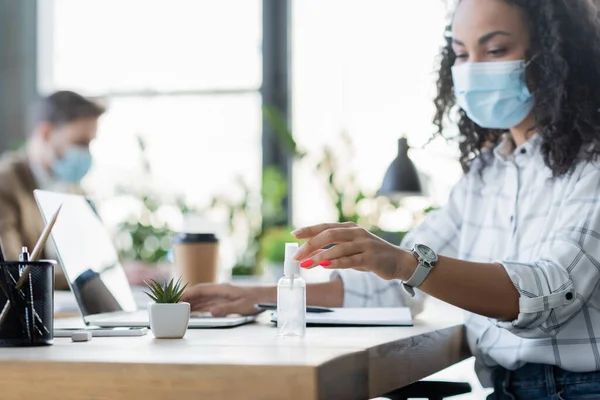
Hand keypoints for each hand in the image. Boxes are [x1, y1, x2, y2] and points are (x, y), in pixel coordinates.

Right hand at [180, 283, 271, 316]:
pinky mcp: (225, 301)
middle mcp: (220, 291)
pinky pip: (208, 303)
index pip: (201, 289)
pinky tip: (193, 312)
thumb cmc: (256, 300)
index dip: (188, 294)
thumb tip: (210, 311)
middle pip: (199, 293)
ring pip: (203, 299)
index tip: (177, 299)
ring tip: (179, 310)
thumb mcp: (241, 306)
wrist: (267, 297)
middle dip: (186, 299)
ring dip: (191, 303)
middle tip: (173, 306)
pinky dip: (199, 307)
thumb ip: (225, 309)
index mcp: (222, 289)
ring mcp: (222, 295)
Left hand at [292, 222, 414, 280]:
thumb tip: (310, 255)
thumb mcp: (351, 250)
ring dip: (320, 256)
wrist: (399, 262)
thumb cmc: (371, 256)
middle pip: (329, 234)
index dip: (309, 229)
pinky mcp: (370, 258)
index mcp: (350, 228)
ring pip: (338, 247)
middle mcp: (356, 233)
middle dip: (310, 244)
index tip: (294, 234)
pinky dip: (335, 263)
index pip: (325, 226)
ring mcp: (364, 244)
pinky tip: (323, 266)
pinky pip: (350, 260)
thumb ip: (333, 250)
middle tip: (297, 255)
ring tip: (306, 264)